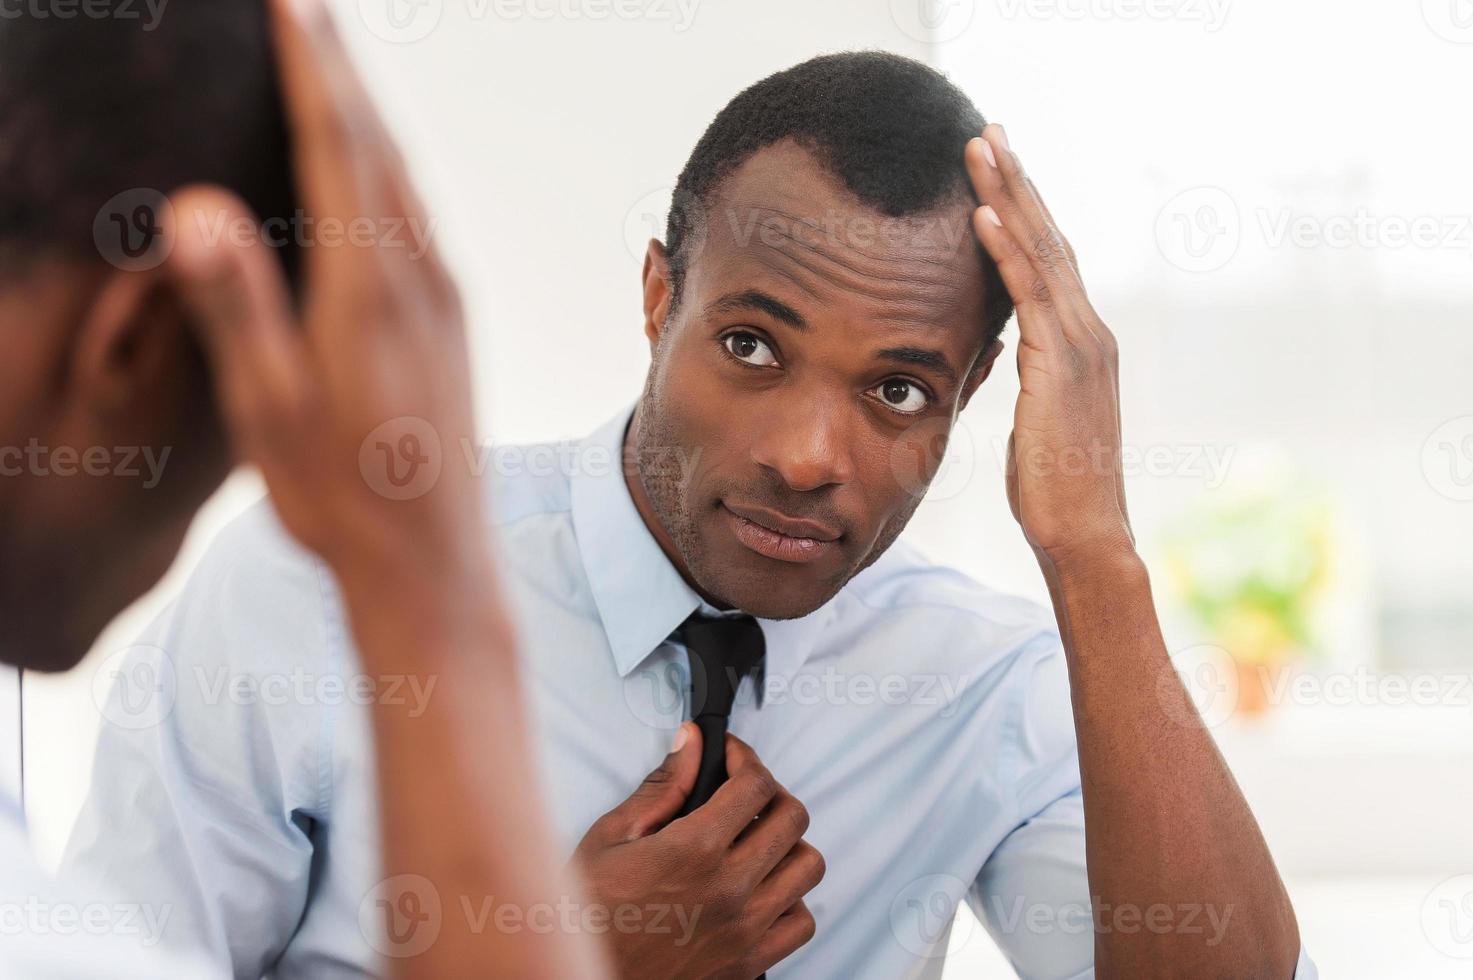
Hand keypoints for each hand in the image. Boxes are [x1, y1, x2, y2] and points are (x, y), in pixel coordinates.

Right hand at [163, 0, 480, 585]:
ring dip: (370, 114)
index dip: (312, 69)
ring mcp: (447, 302)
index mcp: (369, 290)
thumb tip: (198, 208)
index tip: (291, 4)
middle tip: (308, 6)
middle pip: (379, 148)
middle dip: (340, 69)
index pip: (336, 149)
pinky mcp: (456, 325)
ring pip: (406, 180)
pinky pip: (421, 220)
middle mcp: (421, 282)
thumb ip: (239, 306)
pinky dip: (390, 170)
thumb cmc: (343, 497)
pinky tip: (377, 172)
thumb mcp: (273, 411)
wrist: (436, 562)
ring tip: (337, 65)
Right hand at [572, 725, 823, 979]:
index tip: (731, 757)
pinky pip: (801, 921)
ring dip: (787, 844)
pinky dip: (791, 898)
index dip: (745, 757)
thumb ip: (662, 787)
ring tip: (755, 840)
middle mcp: (728, 889)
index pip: (755, 784)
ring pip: (807, 866)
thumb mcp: (611, 837)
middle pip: (792, 818)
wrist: (582, 976)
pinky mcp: (748, 962)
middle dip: (771, 792)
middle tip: (743, 792)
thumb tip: (692, 745)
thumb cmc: (586, 915)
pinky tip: (760, 888)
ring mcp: (744, 929)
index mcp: (693, 851)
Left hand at [964, 123, 1133, 569]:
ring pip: (1040, 253)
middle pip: (1048, 239)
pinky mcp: (1061, 367)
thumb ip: (1029, 375)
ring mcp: (1081, 346)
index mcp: (1083, 343)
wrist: (1086, 535)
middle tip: (989, 132)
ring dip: (1008, 197)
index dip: (1022, 211)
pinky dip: (1006, 251)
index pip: (1048, 261)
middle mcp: (1090, 333)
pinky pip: (1029, 297)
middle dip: (1017, 183)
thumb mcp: (1037, 418)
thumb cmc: (1056, 488)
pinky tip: (981, 215)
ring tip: (981, 149)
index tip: (998, 168)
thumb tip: (1005, 351)